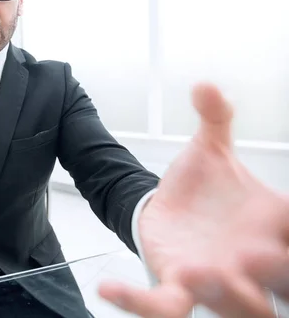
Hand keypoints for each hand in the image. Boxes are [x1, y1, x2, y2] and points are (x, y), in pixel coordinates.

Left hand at [99, 83, 288, 316]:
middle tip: (261, 253)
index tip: (282, 217)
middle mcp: (251, 260)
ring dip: (224, 296)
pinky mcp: (176, 284)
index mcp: (272, 223)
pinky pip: (162, 306)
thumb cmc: (202, 184)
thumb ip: (214, 117)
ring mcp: (214, 278)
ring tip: (197, 270)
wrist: (172, 208)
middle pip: (277, 284)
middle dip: (277, 275)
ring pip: (232, 306)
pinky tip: (108, 287)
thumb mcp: (209, 148)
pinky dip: (136, 302)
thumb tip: (204, 84)